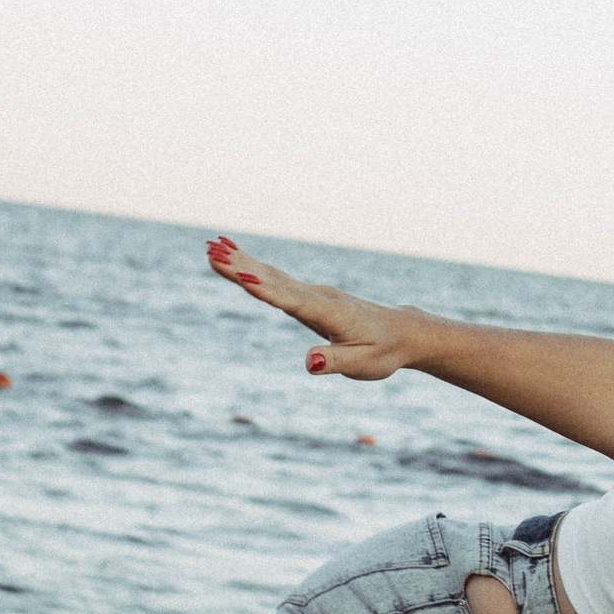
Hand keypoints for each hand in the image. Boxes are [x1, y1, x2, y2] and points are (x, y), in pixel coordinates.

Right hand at [207, 238, 431, 379]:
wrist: (402, 332)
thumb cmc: (383, 352)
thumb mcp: (362, 365)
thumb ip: (334, 362)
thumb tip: (308, 363)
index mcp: (328, 313)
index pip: (290, 300)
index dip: (264, 289)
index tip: (240, 274)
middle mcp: (317, 297)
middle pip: (273, 281)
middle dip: (241, 267)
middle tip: (210, 251)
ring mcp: (313, 293)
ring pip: (272, 275)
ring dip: (241, 261)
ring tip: (212, 248)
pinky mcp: (310, 295)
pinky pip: (277, 278)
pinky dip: (254, 267)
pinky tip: (236, 259)